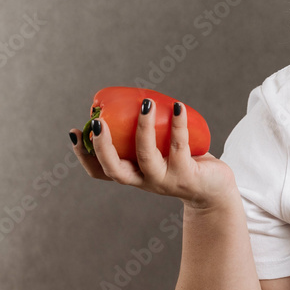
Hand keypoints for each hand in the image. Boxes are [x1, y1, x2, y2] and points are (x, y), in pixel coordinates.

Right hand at [69, 98, 236, 211]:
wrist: (214, 190)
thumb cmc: (184, 163)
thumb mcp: (159, 152)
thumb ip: (146, 135)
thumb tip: (135, 99)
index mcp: (133, 175)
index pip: (100, 172)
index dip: (84, 155)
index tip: (74, 131)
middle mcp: (145, 181)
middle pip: (115, 170)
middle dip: (102, 147)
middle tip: (97, 122)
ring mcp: (165, 180)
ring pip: (146, 156)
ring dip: (143, 128)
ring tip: (145, 103)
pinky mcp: (187, 175)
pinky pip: (179, 146)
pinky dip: (177, 124)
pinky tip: (178, 106)